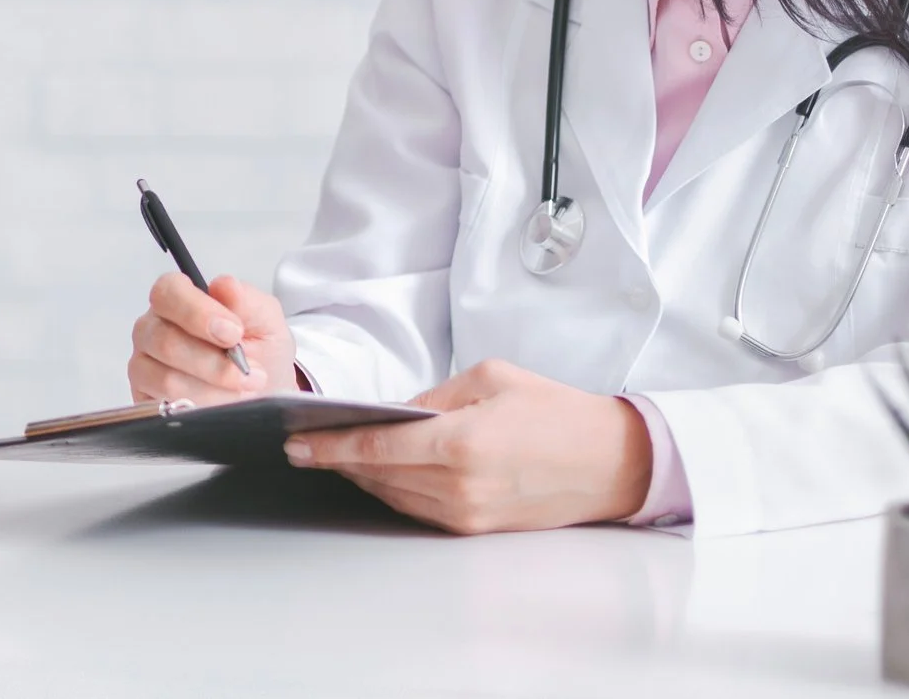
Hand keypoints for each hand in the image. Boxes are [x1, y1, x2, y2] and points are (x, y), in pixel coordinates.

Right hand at [128, 272, 297, 404]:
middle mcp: (154, 330)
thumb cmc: (260, 354)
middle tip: (247, 369)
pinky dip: (203, 407)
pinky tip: (223, 402)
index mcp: (178, 300)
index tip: (233, 333)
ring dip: (213, 388)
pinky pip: (167, 406)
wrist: (263, 395)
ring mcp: (146, 366)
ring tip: (242, 388)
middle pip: (165, 340)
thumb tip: (225, 286)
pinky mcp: (146, 400)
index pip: (168, 293)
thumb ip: (248, 301)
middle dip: (214, 362)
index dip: (198, 313)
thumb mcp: (266, 322)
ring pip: (167, 379)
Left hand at [282, 359, 651, 533]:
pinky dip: (390, 490)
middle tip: (301, 444)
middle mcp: (458, 486)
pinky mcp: (475, 529)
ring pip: (392, 495)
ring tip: (332, 455)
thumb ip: (434, 395)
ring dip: (359, 476)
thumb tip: (393, 410)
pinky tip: (375, 473)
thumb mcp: (492, 378)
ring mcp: (466, 515)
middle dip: (336, 459)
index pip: (375, 446)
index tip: (296, 441)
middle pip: (376, 474)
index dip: (329, 444)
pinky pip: (416, 510)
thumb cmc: (557, 412)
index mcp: (460, 443)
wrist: (612, 463)